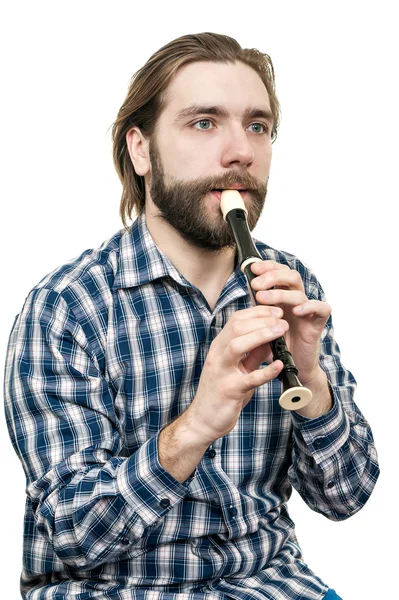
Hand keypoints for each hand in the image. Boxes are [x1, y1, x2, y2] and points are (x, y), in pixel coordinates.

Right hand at [185, 305, 286, 444]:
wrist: (203, 420)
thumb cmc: (221, 393)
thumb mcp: (238, 368)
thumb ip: (253, 353)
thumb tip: (271, 337)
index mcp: (219, 347)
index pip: (237, 320)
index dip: (258, 312)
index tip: (276, 311)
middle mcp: (217, 355)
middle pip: (237, 327)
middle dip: (262, 319)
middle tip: (283, 319)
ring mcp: (221, 372)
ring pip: (238, 345)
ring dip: (262, 335)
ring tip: (282, 331)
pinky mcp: (229, 390)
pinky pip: (248, 378)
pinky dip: (266, 371)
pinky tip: (280, 365)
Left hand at [250, 260, 331, 385]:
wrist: (293, 365)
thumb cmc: (278, 342)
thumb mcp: (264, 320)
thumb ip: (259, 303)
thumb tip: (248, 282)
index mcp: (284, 295)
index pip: (280, 272)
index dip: (268, 266)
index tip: (252, 268)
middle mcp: (296, 299)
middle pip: (291, 276)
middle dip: (272, 276)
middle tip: (256, 284)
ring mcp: (308, 310)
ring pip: (299, 292)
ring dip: (279, 293)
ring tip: (262, 298)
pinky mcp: (318, 322)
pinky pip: (322, 307)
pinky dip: (310, 306)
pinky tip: (296, 310)